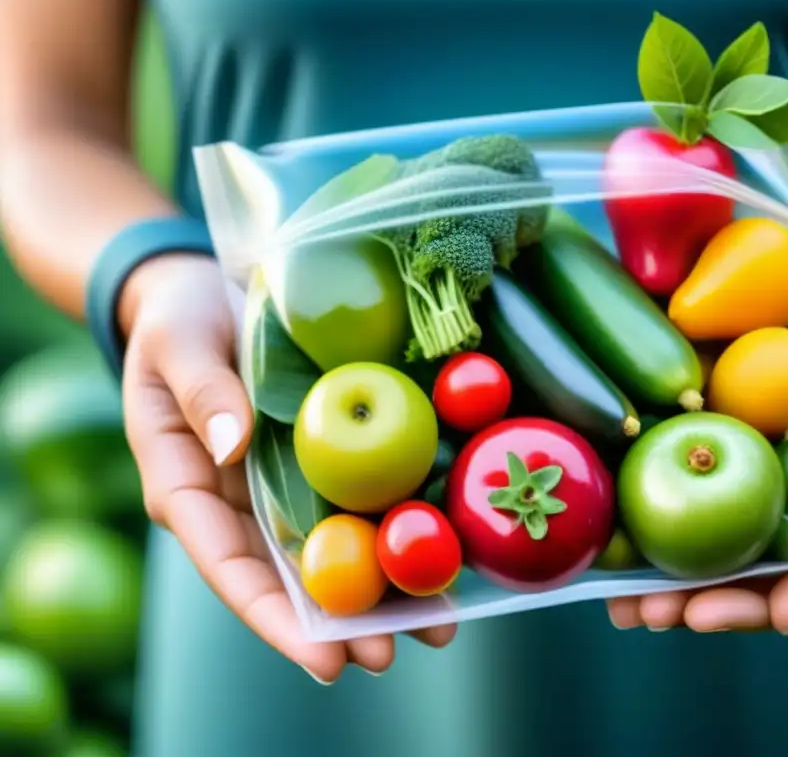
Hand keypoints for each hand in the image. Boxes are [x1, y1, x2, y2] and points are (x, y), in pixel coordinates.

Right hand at [120, 254, 455, 681]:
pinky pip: (358, 499)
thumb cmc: (177, 322)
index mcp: (187, 488)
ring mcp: (282, 484)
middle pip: (288, 577)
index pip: (228, 569)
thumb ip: (202, 391)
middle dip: (340, 623)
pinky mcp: (321, 458)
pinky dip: (395, 526)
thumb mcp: (177, 343)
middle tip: (392, 653)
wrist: (209, 295)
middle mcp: (238, 503)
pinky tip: (441, 550)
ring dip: (381, 589)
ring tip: (436, 625)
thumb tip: (232, 447)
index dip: (274, 617)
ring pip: (331, 549)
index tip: (321, 660)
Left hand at [606, 255, 787, 633]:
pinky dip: (660, 529)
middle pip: (776, 574)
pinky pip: (699, 503)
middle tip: (664, 616)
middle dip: (722, 603)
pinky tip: (612, 552)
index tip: (779, 616)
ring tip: (624, 607)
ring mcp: (774, 489)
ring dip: (678, 585)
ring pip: (729, 553)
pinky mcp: (734, 464)